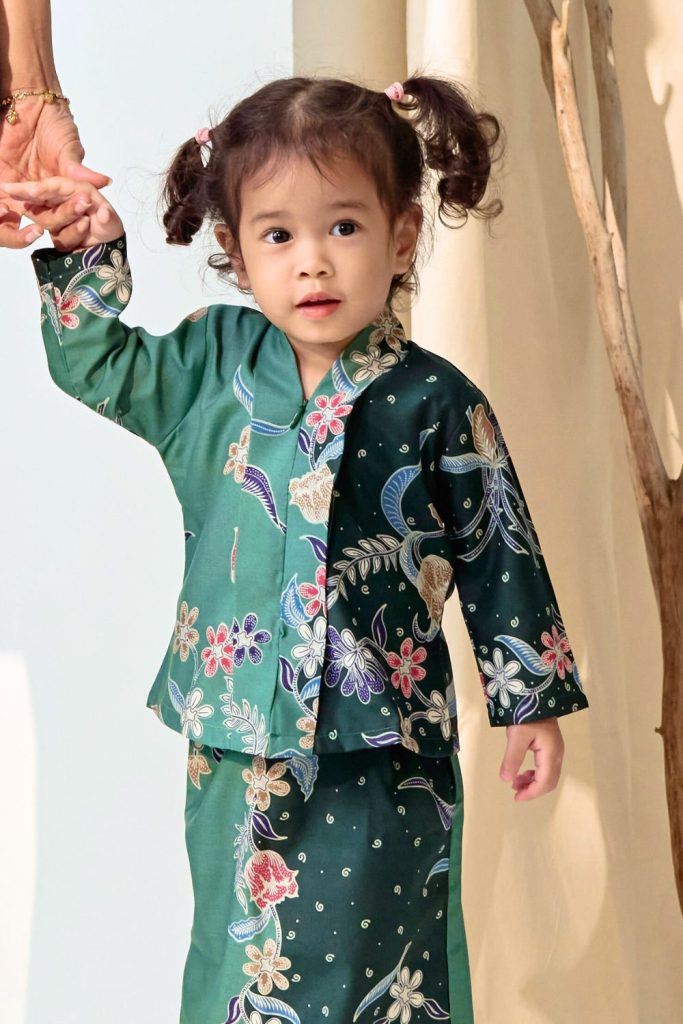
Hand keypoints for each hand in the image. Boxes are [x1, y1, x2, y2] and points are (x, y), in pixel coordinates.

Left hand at [0, 98, 110, 248]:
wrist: (29, 103)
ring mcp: (20, 189)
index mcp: (60, 193)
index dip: (70, 226)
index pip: (66, 218)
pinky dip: (1, 210)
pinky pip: (1, 202)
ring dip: (19, 223)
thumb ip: (80, 170)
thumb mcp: (68, 149)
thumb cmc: (53, 123)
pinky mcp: (2, 180)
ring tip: (18, 219)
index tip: (75, 225)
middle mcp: (41, 195)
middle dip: (46, 225)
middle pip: (44, 222)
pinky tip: (4, 209)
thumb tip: (104, 182)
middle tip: (42, 225)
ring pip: (20, 216)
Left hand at [499, 717, 564, 800]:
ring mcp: (556, 750)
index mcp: (551, 754)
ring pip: (548, 775)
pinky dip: (535, 774)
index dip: (531, 793)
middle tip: (515, 791)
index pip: (545, 782)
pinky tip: (522, 772)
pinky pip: (546, 767)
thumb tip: (505, 780)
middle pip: (549, 782)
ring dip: (533, 782)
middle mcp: (557, 754)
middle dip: (533, 790)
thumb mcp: (516, 736)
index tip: (516, 797)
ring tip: (515, 782)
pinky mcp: (551, 747)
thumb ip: (512, 759)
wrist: (535, 695)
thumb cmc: (526, 714)